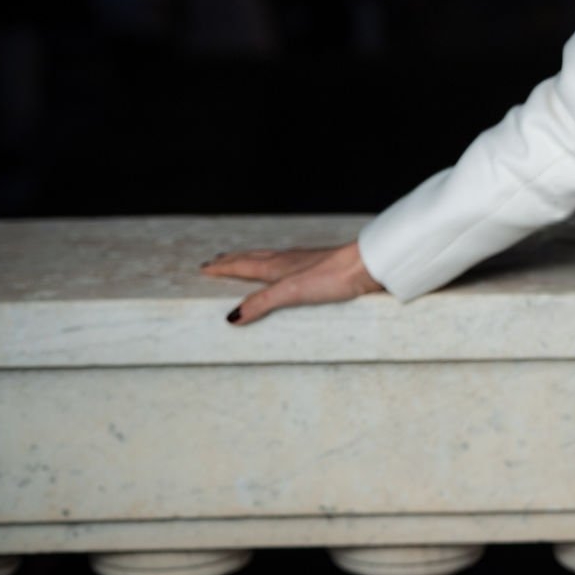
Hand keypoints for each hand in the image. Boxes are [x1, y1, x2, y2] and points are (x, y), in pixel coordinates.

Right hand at [198, 241, 384, 322]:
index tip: (205, 267)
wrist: (369, 265)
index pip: (243, 265)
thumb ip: (262, 302)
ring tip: (246, 262)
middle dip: (234, 260)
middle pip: (254, 258)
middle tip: (218, 260)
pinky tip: (288, 271)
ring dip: (254, 260)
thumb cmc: (333, 276)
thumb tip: (232, 316)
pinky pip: (289, 266)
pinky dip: (277, 267)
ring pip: (272, 259)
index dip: (223, 267)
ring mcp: (305, 263)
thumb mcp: (291, 292)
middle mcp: (289, 261)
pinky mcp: (321, 270)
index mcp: (278, 266)